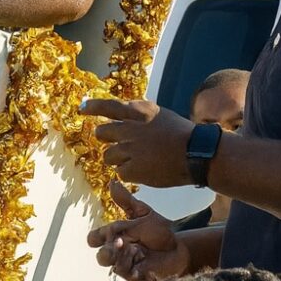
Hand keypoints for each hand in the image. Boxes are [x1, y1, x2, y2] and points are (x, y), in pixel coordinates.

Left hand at [80, 99, 194, 186]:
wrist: (199, 154)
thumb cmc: (182, 135)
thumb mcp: (160, 115)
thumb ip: (139, 115)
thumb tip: (119, 117)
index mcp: (140, 112)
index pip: (109, 106)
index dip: (93, 107)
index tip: (82, 109)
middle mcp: (131, 129)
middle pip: (102, 133)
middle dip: (107, 139)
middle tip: (120, 145)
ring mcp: (130, 149)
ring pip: (108, 155)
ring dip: (117, 159)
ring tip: (136, 160)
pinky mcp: (132, 168)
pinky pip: (120, 172)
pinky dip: (129, 173)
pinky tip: (143, 171)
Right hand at [87, 181, 189, 280]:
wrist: (179, 247)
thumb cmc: (159, 230)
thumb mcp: (143, 213)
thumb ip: (126, 201)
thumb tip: (112, 182)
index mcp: (114, 236)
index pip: (95, 238)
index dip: (97, 237)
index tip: (108, 233)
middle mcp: (117, 252)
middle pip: (102, 256)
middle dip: (107, 252)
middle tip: (120, 244)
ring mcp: (127, 265)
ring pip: (114, 266)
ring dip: (121, 260)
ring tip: (133, 253)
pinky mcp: (138, 277)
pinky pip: (131, 276)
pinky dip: (135, 272)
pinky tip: (141, 268)